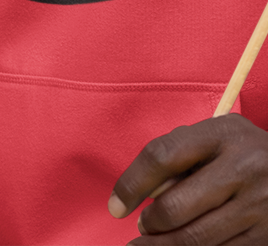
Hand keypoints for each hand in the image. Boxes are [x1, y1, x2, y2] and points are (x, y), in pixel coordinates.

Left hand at [109, 114, 267, 242]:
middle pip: (177, 206)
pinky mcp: (267, 235)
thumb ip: (179, 158)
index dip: (131, 184)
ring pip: (198, 238)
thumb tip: (144, 196)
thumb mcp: (212, 138)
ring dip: (166, 245)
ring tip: (151, 243)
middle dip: (150, 223)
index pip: (161, 156)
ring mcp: (259, 205)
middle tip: (140, 227)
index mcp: (221, 134)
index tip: (116, 206)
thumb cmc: (239, 151)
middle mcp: (242, 168)